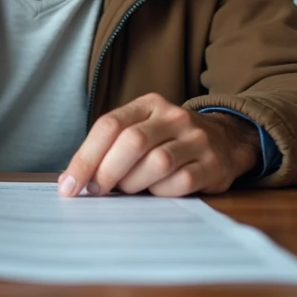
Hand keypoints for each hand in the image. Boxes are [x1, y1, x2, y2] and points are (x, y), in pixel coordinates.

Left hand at [58, 93, 260, 197]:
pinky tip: (158, 190)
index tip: (69, 186)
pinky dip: (161, 192)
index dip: (85, 157)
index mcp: (148, 104)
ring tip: (131, 188)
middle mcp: (173, 116)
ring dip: (134, 183)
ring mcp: (196, 139)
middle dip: (107, 172)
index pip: (109, 125)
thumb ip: (110, 147)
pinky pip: (180, 182)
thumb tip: (73, 180)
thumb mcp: (142, 130)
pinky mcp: (213, 164)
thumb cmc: (169, 140)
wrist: (226, 140)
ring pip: (157, 162)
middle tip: (97, 191)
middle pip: (132, 142)